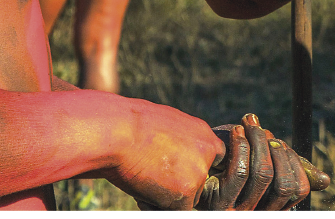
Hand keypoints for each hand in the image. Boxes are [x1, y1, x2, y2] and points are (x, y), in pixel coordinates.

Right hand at [108, 101, 226, 209]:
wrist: (119, 132)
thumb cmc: (132, 125)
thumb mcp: (166, 124)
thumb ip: (182, 141)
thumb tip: (180, 155)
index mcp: (203, 134)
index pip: (214, 158)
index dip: (197, 167)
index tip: (182, 172)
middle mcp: (206, 154)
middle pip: (201, 181)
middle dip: (182, 184)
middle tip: (154, 176)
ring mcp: (198, 174)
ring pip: (189, 197)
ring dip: (170, 196)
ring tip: (144, 181)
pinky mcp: (186, 192)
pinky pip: (178, 210)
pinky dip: (159, 206)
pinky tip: (142, 194)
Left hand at [196, 114, 329, 210]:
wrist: (181, 162)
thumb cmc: (222, 164)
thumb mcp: (259, 165)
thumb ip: (287, 170)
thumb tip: (325, 182)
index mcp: (270, 207)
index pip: (298, 189)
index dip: (291, 161)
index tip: (276, 140)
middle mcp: (257, 213)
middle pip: (284, 183)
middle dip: (275, 148)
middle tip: (258, 126)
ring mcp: (238, 212)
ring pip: (263, 174)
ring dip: (258, 140)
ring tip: (246, 123)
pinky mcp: (218, 205)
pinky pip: (240, 172)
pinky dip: (242, 145)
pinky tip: (234, 131)